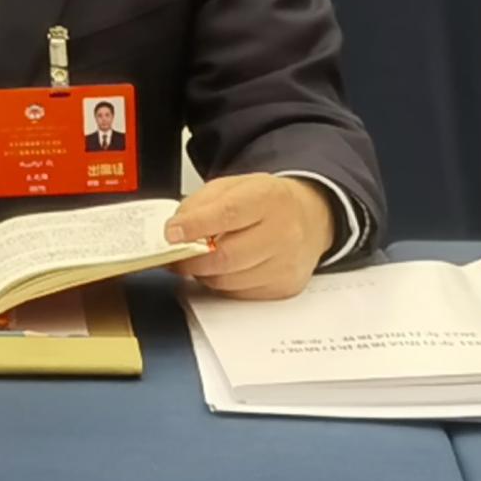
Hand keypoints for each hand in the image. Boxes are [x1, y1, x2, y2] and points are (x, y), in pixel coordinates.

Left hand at [165, 173, 333, 299]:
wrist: (309, 218)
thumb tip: (176, 229)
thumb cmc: (268, 201)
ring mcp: (286, 264)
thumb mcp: (234, 185)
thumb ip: (201, 203)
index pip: (227, 214)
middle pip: (226, 256)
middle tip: (173, 256)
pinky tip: (222, 269)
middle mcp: (283, 232)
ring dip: (203, 273)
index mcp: (268, 198)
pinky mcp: (285, 288)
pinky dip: (222, 284)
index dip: (194, 226)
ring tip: (197, 259)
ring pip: (228, 281)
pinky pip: (239, 294)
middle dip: (190, 259)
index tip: (171, 233)